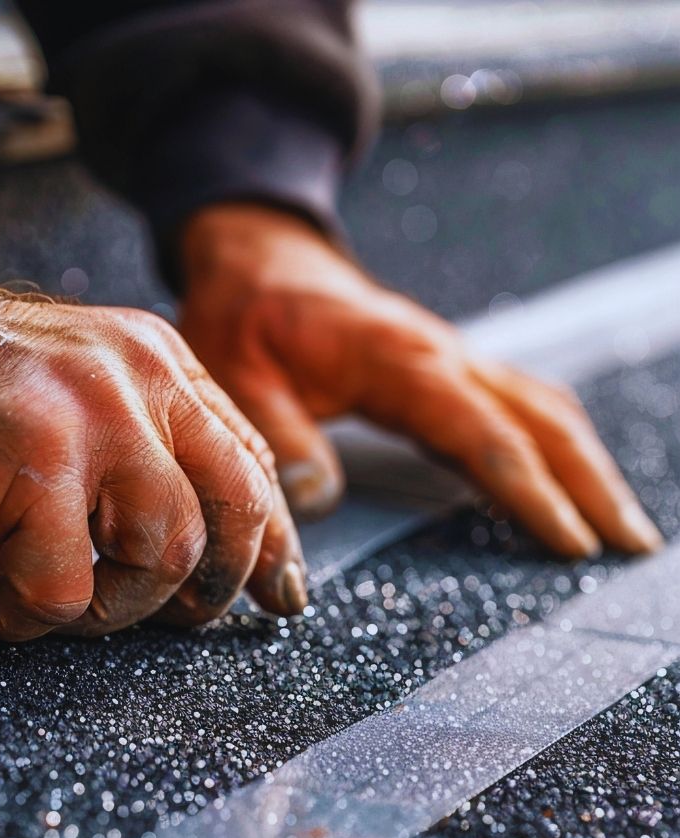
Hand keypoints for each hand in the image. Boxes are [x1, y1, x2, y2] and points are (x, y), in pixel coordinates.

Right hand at [0, 279, 305, 640]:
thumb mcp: (55, 429)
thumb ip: (124, 487)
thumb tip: (183, 585)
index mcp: (153, 364)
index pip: (248, 460)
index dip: (271, 541)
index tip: (278, 595)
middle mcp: (135, 376)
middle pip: (237, 508)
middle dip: (211, 589)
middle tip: (156, 617)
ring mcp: (86, 410)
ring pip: (167, 553)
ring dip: (112, 609)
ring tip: (50, 600)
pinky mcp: (26, 455)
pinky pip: (66, 584)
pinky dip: (30, 615)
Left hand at [180, 203, 662, 557]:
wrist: (259, 259)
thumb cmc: (246, 314)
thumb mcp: (238, 375)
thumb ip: (280, 436)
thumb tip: (320, 502)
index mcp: (398, 361)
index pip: (482, 435)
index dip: (530, 492)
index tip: (569, 542)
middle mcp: (441, 356)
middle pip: (539, 420)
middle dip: (591, 484)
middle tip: (629, 546)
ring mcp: (449, 358)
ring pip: (541, 409)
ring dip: (586, 464)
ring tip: (619, 523)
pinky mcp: (444, 367)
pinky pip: (517, 403)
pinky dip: (553, 443)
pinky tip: (565, 477)